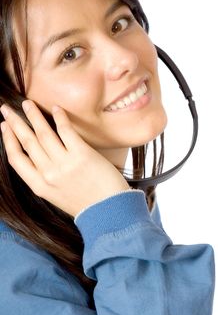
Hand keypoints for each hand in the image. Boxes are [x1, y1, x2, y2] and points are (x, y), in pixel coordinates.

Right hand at [0, 100, 129, 217]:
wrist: (110, 212)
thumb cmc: (86, 204)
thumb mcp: (57, 196)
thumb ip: (45, 179)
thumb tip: (37, 157)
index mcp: (39, 186)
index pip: (16, 158)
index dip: (8, 140)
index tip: (4, 126)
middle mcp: (48, 174)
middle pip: (27, 142)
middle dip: (15, 122)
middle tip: (6, 107)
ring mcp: (64, 164)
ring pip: (42, 133)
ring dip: (33, 115)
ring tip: (27, 103)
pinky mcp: (82, 155)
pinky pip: (65, 131)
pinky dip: (59, 117)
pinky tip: (56, 108)